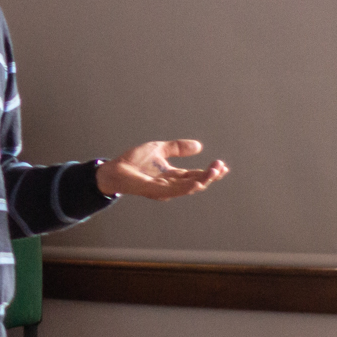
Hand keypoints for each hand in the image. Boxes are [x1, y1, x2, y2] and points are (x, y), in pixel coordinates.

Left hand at [97, 140, 228, 199]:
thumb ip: (178, 148)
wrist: (113, 169)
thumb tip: (199, 146)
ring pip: (189, 188)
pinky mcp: (155, 191)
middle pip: (196, 182)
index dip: (210, 172)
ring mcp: (164, 189)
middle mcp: (171, 185)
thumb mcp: (160, 149)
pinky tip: (198, 181)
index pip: (196, 175)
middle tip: (221, 166)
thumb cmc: (133, 161)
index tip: (222, 166)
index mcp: (173, 176)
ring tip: (215, 171)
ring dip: (204, 180)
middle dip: (210, 176)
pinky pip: (175, 191)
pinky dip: (188, 187)